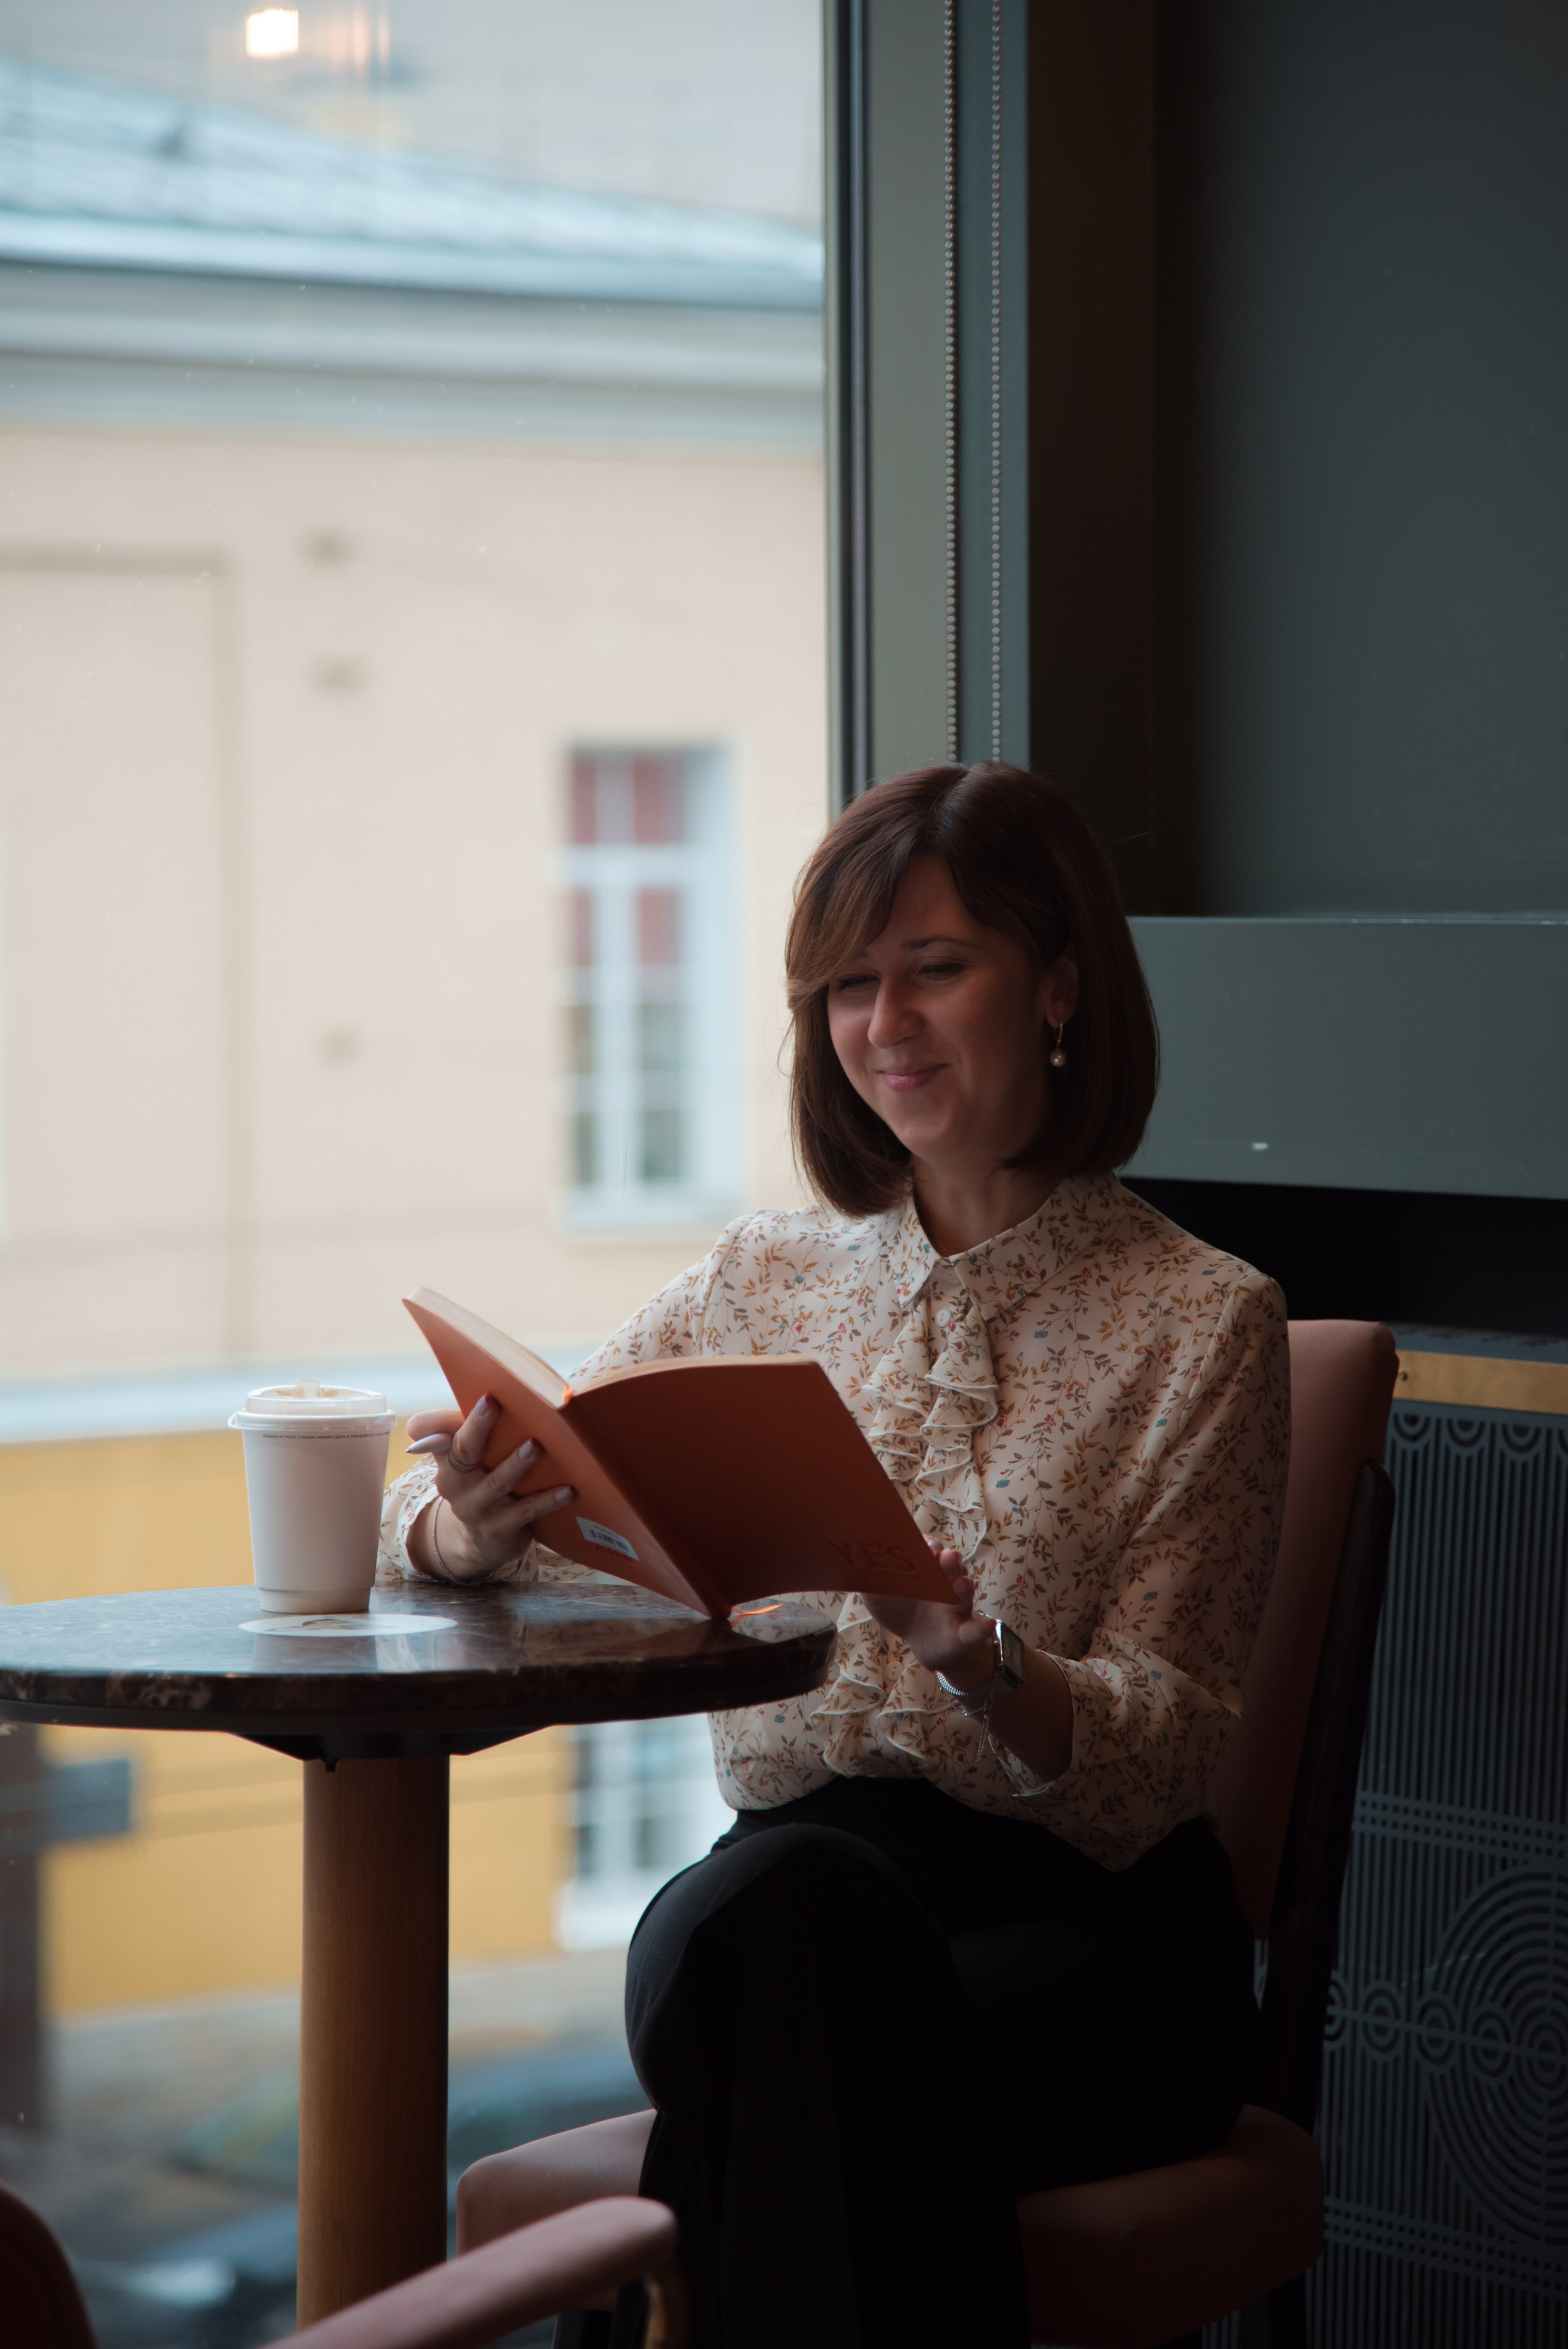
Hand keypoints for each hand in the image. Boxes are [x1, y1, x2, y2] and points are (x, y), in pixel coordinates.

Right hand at [402, 1394, 573, 1584]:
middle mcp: (456, 1485)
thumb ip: (458, 1433)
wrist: (479, 1543)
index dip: (444, 1418)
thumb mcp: (463, 1463)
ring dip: (516, 1463)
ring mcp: (477, 1508)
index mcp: (447, 1462)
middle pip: (464, 1451)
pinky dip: (546, 1499)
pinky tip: (566, 1489)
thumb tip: (460, 1405)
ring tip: (534, 1446)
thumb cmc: (478, 1485)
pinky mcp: (500, 1528)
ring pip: (498, 1482)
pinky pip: (525, 1511)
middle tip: (494, 1405)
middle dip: (478, 1427)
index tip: (477, 1396)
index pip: (441, 1435)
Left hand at [861, 1542, 997, 1688]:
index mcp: (926, 1570)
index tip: (923, 1544)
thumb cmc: (901, 1609)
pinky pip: (975, 1630)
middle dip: (949, 1562)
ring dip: (964, 1589)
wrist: (919, 1642)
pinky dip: (982, 1628)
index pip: (931, 1551)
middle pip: (951, 1569)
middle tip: (945, 1556)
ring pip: (963, 1596)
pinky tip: (988, 1624)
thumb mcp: (879, 1596)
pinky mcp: (962, 1634)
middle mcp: (945, 1583)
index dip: (928, 1546)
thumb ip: (868, 1580)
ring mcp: (956, 1608)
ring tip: (962, 1584)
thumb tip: (850, 1560)